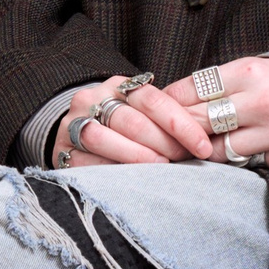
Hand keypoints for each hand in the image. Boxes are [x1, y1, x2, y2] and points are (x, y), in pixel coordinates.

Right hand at [52, 75, 215, 166]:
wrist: (76, 134)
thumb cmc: (123, 128)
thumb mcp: (143, 115)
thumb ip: (167, 121)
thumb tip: (207, 140)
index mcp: (119, 87)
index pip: (153, 99)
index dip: (181, 123)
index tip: (203, 146)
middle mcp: (93, 99)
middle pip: (131, 121)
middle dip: (163, 143)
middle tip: (183, 160)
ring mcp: (74, 124)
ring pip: (103, 138)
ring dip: (136, 157)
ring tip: (160, 169)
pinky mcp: (61, 150)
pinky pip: (85, 162)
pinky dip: (110, 172)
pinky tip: (131, 182)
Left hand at [160, 55, 268, 171]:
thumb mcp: (247, 72)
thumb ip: (212, 86)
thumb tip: (163, 102)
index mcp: (250, 72)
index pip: (192, 90)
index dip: (166, 103)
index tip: (152, 111)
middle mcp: (266, 101)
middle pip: (200, 121)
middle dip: (176, 131)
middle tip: (158, 138)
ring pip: (217, 151)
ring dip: (201, 151)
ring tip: (189, 150)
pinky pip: (244, 165)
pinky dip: (230, 162)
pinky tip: (222, 158)